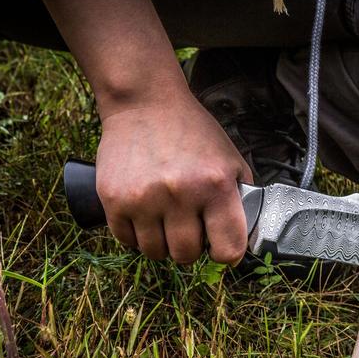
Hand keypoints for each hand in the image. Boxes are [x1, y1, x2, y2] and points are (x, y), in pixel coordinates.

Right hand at [95, 96, 252, 263]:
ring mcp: (143, 198)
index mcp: (215, 185)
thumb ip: (241, 199)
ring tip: (166, 217)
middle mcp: (180, 194)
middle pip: (187, 255)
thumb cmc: (192, 132)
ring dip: (163, 241)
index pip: (228, 249)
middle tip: (189, 225)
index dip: (226, 252)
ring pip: (155, 253)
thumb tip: (244, 238)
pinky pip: (127, 240)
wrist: (145, 102)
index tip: (220, 245)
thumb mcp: (231, 159)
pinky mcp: (114, 199)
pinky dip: (138, 234)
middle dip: (191, 245)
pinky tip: (145, 213)